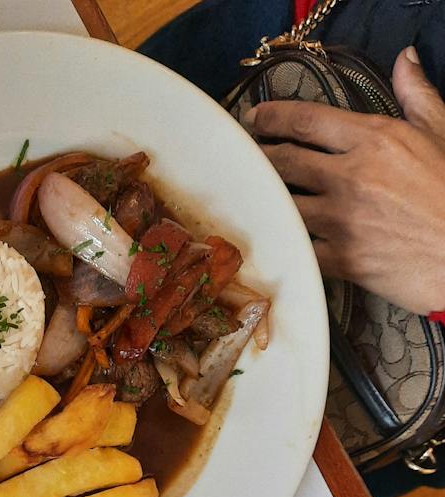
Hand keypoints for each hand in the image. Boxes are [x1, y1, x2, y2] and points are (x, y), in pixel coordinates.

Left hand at [247, 47, 444, 314]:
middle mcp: (351, 176)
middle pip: (285, 161)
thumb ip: (417, 95)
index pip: (308, 120)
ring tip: (255, 193)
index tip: (255, 118)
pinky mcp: (340, 259)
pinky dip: (284, 239)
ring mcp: (342, 220)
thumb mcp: (440, 134)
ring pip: (285, 203)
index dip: (273, 117)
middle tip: (247, 156)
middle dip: (260, 156)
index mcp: (374, 140)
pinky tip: (272, 234)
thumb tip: (404, 60)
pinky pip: (298, 245)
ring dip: (267, 198)